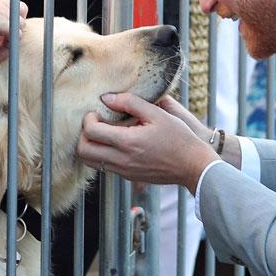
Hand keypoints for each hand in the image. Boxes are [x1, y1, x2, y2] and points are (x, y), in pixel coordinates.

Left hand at [78, 91, 217, 190]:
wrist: (193, 165)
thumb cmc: (179, 137)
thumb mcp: (158, 113)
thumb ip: (130, 102)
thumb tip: (107, 97)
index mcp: (127, 142)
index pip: (90, 131)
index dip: (88, 118)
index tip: (97, 112)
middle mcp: (122, 160)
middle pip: (83, 151)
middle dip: (83, 134)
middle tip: (95, 123)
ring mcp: (124, 171)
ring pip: (90, 162)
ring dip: (90, 146)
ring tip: (103, 133)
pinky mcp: (128, 177)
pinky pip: (104, 166)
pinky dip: (101, 154)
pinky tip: (116, 143)